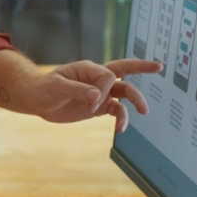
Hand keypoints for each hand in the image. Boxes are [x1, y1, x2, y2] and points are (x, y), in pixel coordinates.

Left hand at [27, 59, 161, 131]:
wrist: (37, 100)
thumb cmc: (44, 88)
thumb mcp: (56, 87)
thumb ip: (76, 90)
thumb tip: (96, 96)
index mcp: (87, 68)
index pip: (107, 75)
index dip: (103, 90)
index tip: (90, 104)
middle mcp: (97, 78)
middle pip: (124, 70)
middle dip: (142, 67)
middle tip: (159, 67)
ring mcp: (100, 92)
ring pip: (124, 92)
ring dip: (135, 100)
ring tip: (145, 111)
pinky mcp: (99, 106)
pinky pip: (116, 110)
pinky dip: (121, 118)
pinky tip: (122, 129)